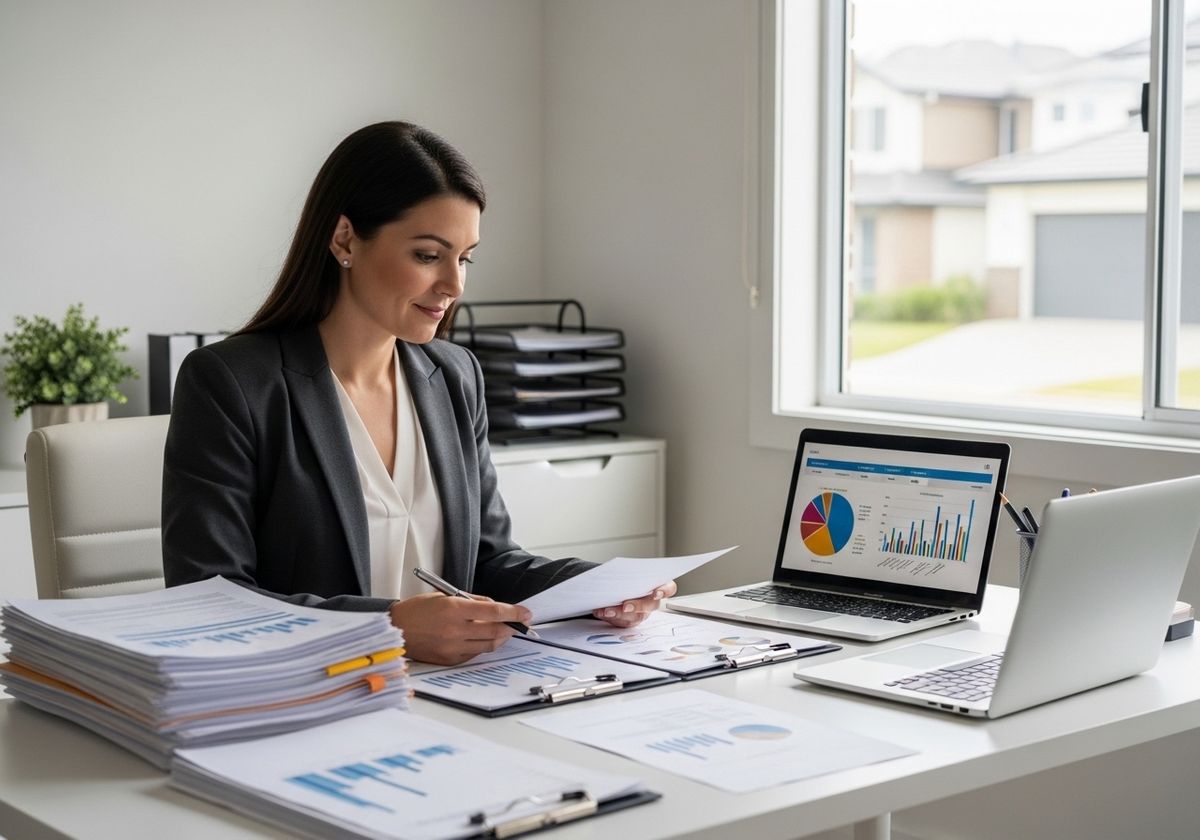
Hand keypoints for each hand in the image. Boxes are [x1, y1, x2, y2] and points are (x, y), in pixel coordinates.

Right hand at [388, 592, 532, 664]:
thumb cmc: (418, 610)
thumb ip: (471, 601)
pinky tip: (483, 639)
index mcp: (454, 609)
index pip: (494, 611)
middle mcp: (455, 630)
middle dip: (511, 627)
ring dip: (500, 638)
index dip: (513, 612)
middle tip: (519, 623)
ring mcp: (452, 648)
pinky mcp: (449, 660)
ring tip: (504, 631)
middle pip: (495, 631)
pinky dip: (482, 646)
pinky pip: (474, 654)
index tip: (526, 613)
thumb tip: (495, 607)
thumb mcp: (444, 596)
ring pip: (488, 645)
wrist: (395, 631)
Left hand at [592, 580, 677, 627]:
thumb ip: (629, 572)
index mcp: (658, 585)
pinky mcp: (629, 621)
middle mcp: (652, 601)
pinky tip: (600, 611)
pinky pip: (621, 622)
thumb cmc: (628, 578)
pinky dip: (609, 616)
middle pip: (650, 605)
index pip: (669, 588)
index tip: (656, 593)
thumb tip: (616, 572)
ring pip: (634, 617)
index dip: (664, 591)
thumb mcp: (630, 572)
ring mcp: (641, 613)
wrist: (617, 587)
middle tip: (625, 606)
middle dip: (637, 606)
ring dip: (619, 614)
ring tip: (606, 610)